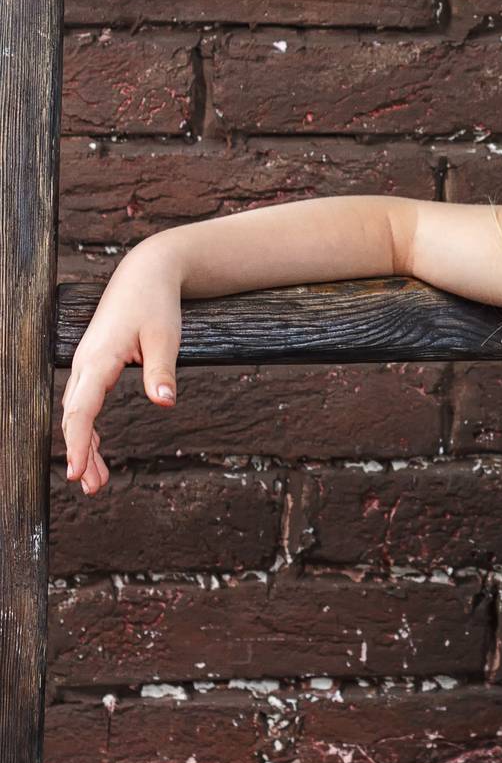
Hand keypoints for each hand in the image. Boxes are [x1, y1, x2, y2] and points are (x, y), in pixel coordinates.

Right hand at [61, 245, 183, 496]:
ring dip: (86, 446)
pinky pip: (85, 404)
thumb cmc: (156, 303)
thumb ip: (162, 371)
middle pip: (74, 416)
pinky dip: (89, 429)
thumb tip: (165, 403)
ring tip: (97, 483)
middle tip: (91, 488)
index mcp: (98, 357)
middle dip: (81, 453)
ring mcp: (86, 364)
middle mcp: (84, 363)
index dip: (79, 442)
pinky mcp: (95, 366)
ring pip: (78, 413)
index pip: (81, 408)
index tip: (78, 471)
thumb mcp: (165, 337)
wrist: (146, 274)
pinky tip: (97, 453)